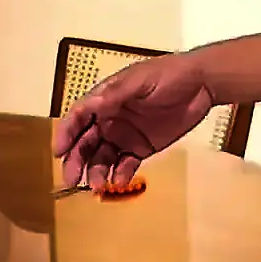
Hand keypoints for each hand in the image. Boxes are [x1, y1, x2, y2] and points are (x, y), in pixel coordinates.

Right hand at [52, 53, 215, 189]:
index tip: (59, 152)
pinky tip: (119, 181)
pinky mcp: (143, 148)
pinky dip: (120, 174)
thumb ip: (116, 94)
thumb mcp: (140, 80)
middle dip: (76, 161)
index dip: (66, 134)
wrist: (202, 84)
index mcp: (105, 99)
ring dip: (96, 171)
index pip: (78, 118)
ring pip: (103, 157)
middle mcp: (110, 119)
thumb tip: (91, 104)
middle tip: (73, 180)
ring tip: (98, 186)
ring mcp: (125, 135)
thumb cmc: (168, 75)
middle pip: (85, 142)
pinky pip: (125, 164)